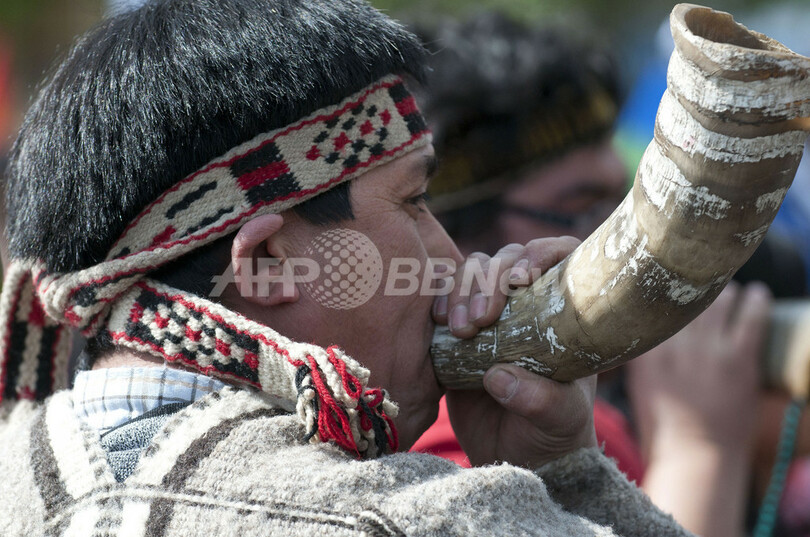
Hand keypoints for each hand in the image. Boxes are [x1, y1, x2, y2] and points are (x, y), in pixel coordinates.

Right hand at [433, 237, 598, 467]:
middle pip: (506, 259)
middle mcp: (526, 302)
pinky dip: (437, 299)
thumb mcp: (560, 419)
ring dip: (461, 289)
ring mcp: (489, 313)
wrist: (515, 457)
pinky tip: (437, 323)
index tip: (523, 277)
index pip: (560, 256)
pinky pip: (442, 296)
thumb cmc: (553, 433)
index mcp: (563, 311)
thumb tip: (499, 378)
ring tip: (460, 330)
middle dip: (490, 279)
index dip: (542, 252)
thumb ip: (541, 400)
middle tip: (481, 319)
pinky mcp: (456, 329)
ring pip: (471, 271)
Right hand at [627, 281, 770, 457]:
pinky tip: (757, 293)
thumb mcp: (638, 384)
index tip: (661, 278)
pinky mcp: (739, 358)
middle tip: (697, 278)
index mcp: (644, 351)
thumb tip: (640, 331)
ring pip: (718, 299)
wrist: (695, 456)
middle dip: (691, 284)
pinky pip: (751, 317)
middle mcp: (673, 344)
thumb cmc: (663, 428)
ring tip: (727, 289)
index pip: (649, 303)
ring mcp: (708, 349)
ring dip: (724, 291)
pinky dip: (756, 301)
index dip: (657, 287)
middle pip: (683, 295)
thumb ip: (640, 354)